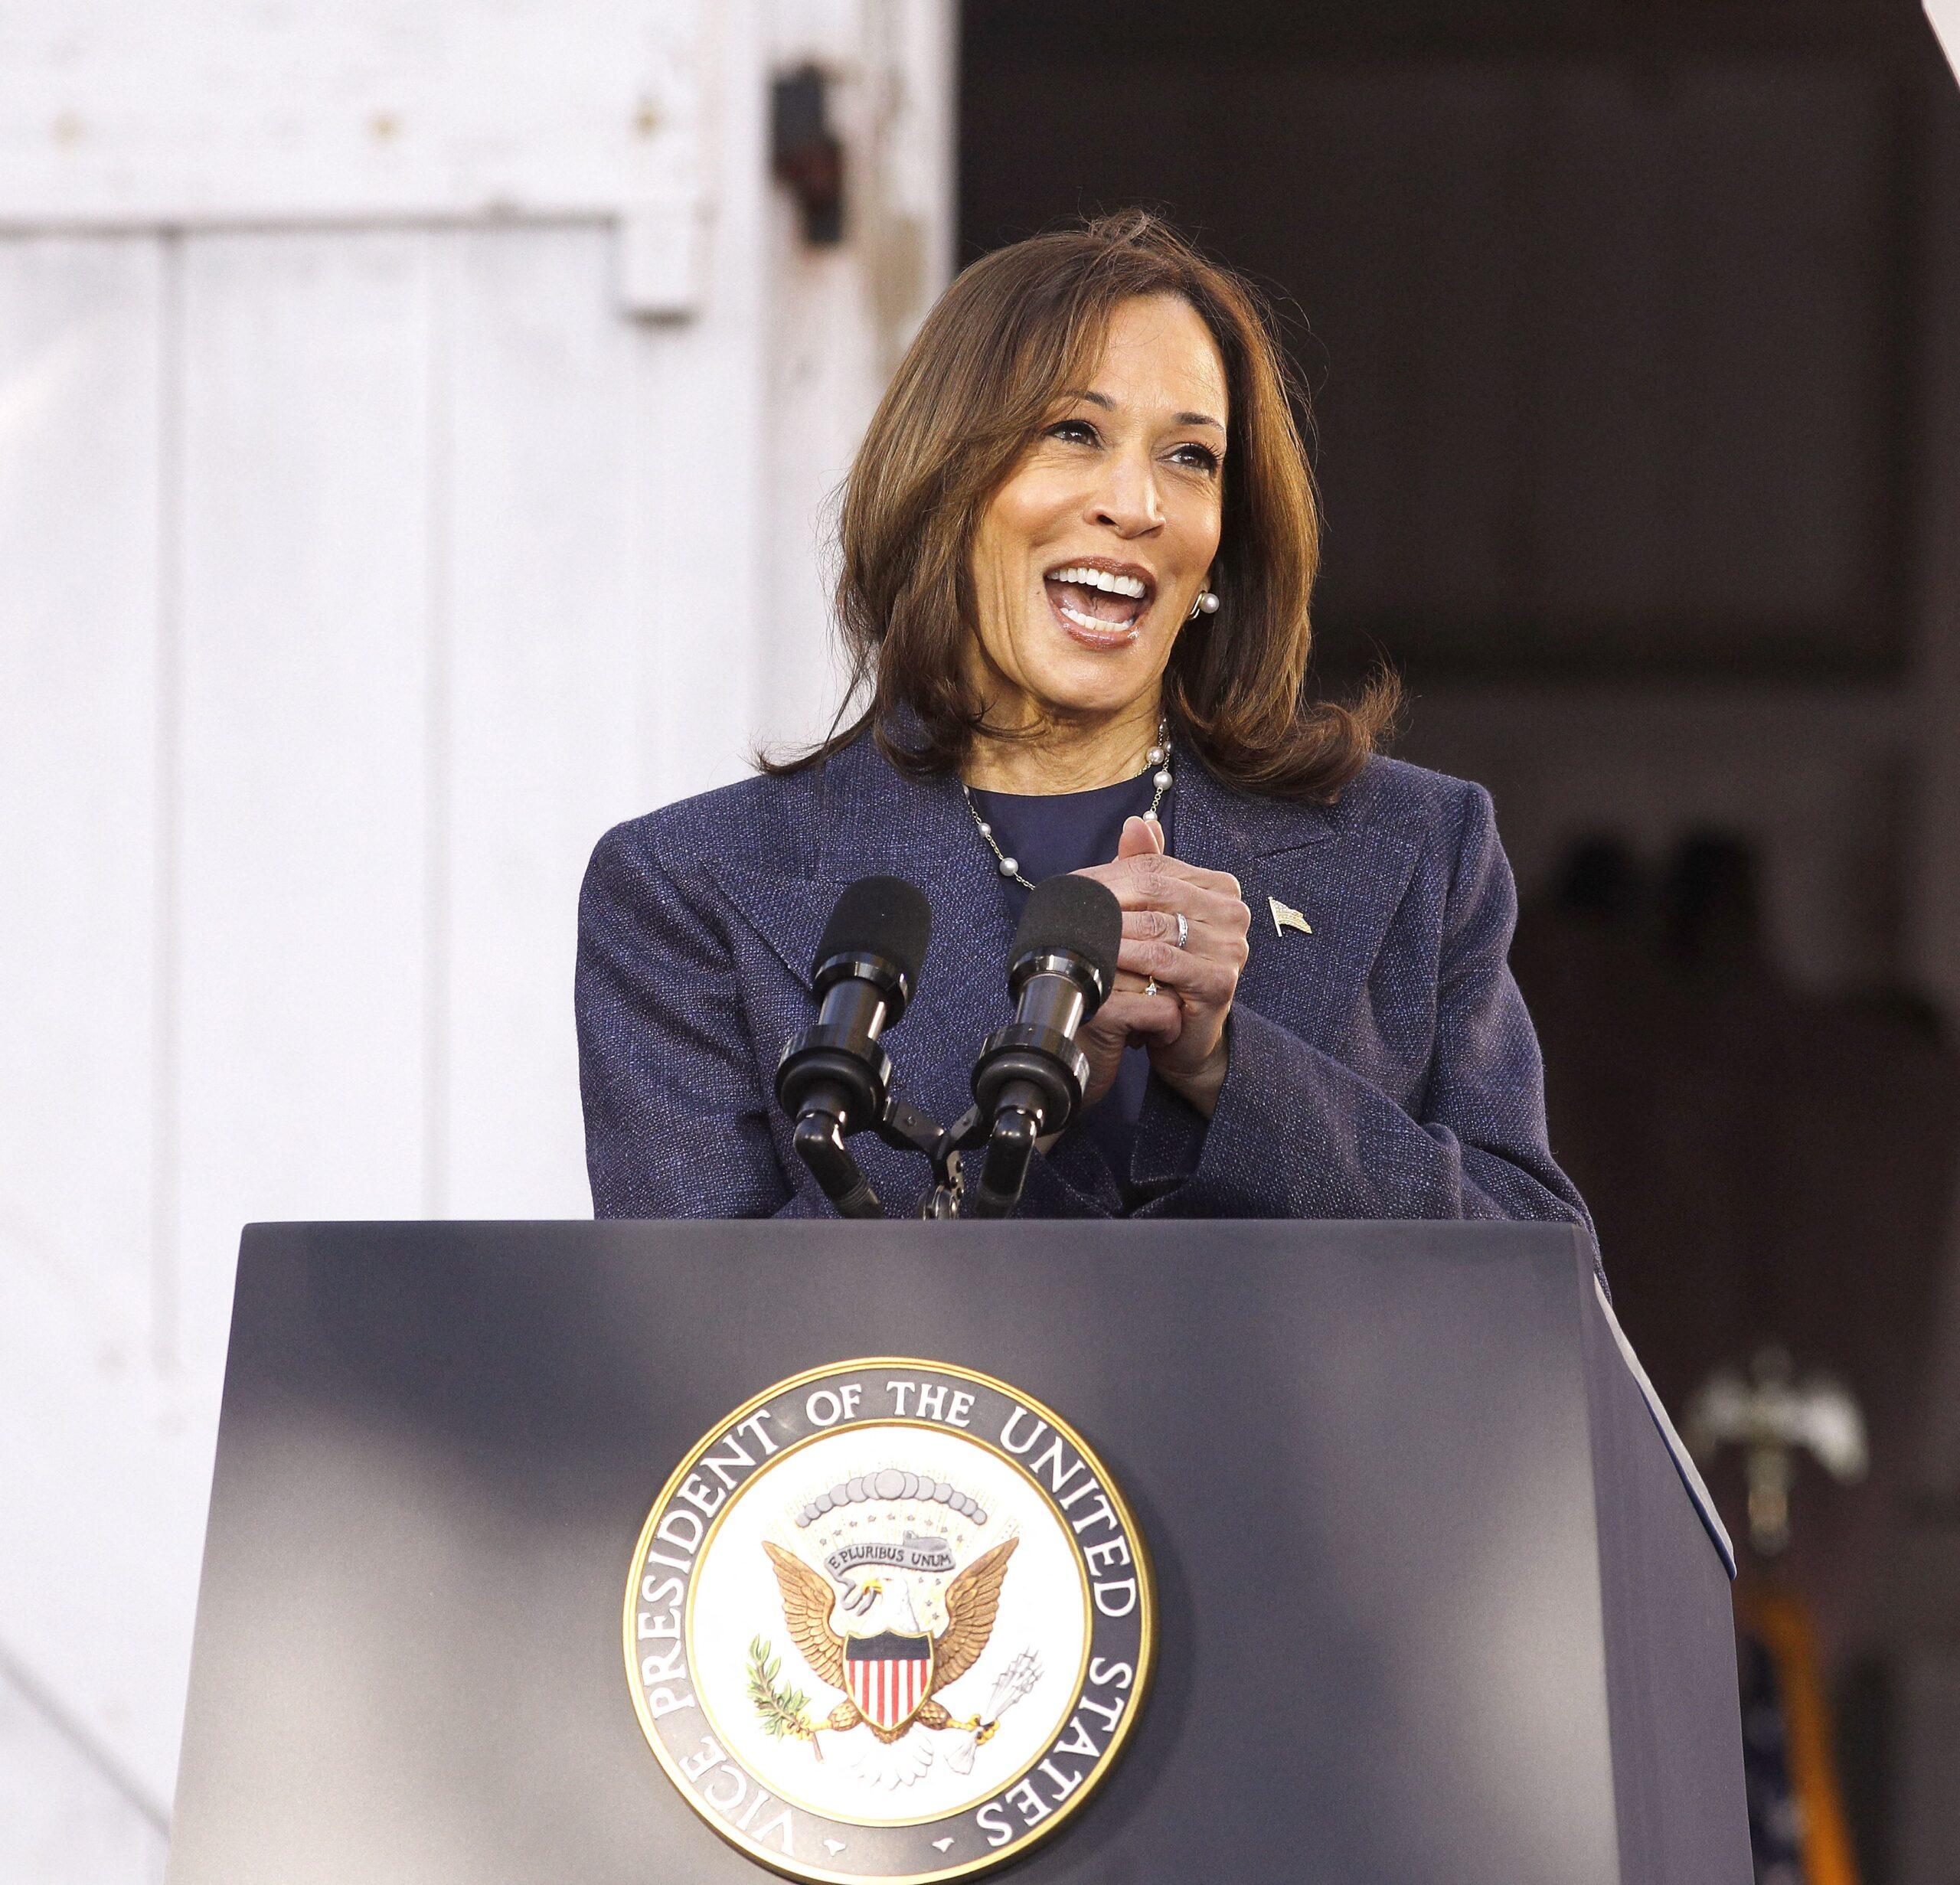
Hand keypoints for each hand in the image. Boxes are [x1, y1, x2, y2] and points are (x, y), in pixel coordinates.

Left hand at [1071, 814, 1251, 1117]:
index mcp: (1221, 888)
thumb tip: (1136, 822)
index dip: (1110, 873)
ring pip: (1157, 926)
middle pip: (1157, 891)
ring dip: (1111, 930)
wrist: (1183, 1035)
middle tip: (1066, 907)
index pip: (1157, 866)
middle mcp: (1233, 914)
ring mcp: (1232, 949)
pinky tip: (1099, 960)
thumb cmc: (1165, 972)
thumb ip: (1147, 867)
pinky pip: (1164, 961)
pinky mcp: (1221, 983)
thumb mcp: (1152, 914)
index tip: (1071, 884)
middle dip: (1106, 899)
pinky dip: (1127, 959)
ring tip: (1075, 933)